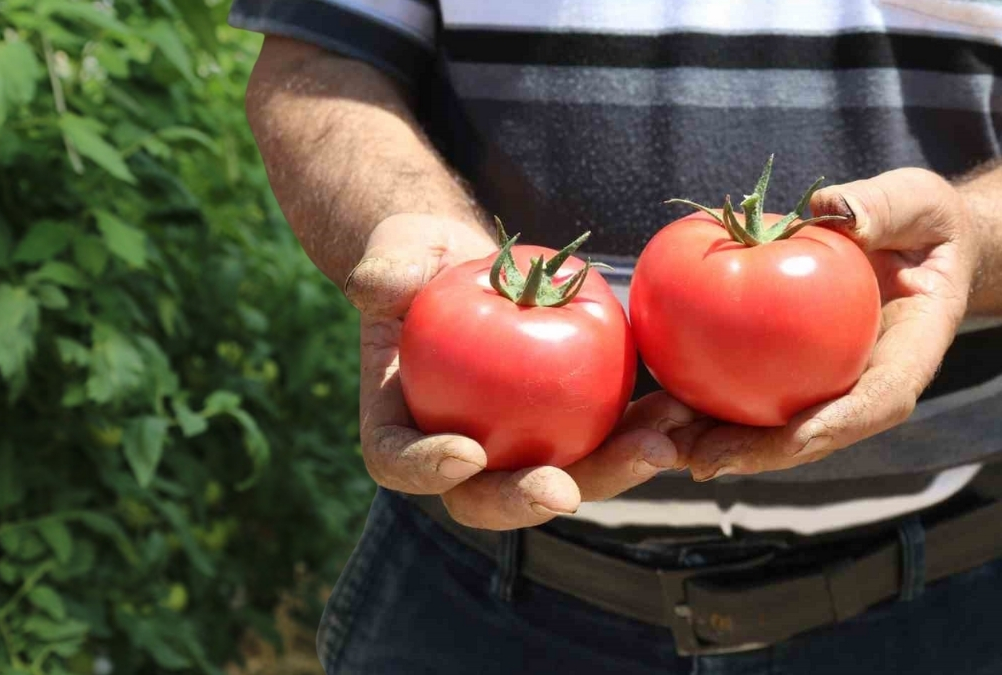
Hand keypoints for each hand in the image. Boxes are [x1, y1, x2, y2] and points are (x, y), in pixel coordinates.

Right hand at [349, 213, 696, 529]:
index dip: (427, 470)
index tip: (466, 453)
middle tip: (563, 489)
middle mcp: (457, 453)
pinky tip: (683, 409)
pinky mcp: (569, 427)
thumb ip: (386, 269)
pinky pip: (605, 437)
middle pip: (487, 495)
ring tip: (660, 444)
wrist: (467, 266)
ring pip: (563, 477)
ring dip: (611, 470)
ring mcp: (517, 447)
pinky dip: (644, 428)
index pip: (399, 461)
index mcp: (399, 424)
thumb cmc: (420, 260)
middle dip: (527, 499)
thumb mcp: (397, 253)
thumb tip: (377, 285)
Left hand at [685, 168, 981, 479]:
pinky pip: (742, 392)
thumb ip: (882, 208)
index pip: (880, 399)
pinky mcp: (785, 371)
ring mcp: (821, 381)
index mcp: (907, 350)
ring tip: (661, 449)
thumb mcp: (913, 202)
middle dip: (756, 452)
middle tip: (701, 460)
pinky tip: (655, 412)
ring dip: (714, 442)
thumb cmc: (915, 219)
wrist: (905, 237)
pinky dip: (701, 405)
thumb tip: (836, 212)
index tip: (797, 436)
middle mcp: (862, 380)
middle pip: (811, 432)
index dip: (838, 423)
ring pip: (768, 426)